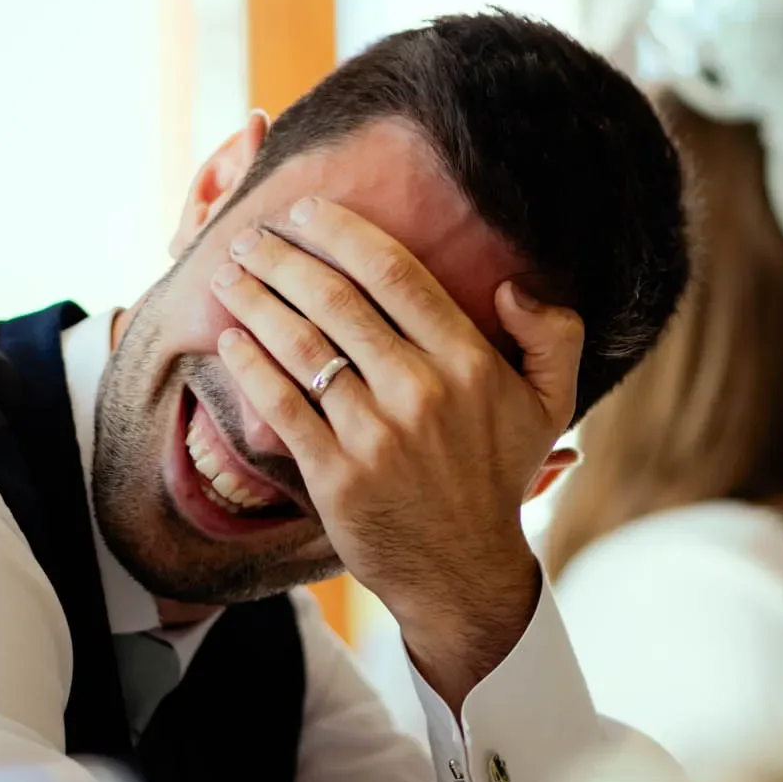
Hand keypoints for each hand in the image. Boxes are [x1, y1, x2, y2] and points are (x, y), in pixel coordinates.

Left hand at [208, 196, 582, 708]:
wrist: (462, 571)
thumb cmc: (497, 476)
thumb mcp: (551, 402)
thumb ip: (553, 333)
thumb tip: (512, 285)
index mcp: (470, 363)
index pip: (396, 274)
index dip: (344, 233)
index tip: (308, 211)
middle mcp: (421, 391)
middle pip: (337, 301)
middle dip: (284, 258)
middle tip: (251, 235)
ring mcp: (375, 434)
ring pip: (302, 346)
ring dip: (256, 300)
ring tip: (229, 274)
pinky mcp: (335, 474)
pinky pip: (281, 405)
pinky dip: (250, 365)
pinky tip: (230, 338)